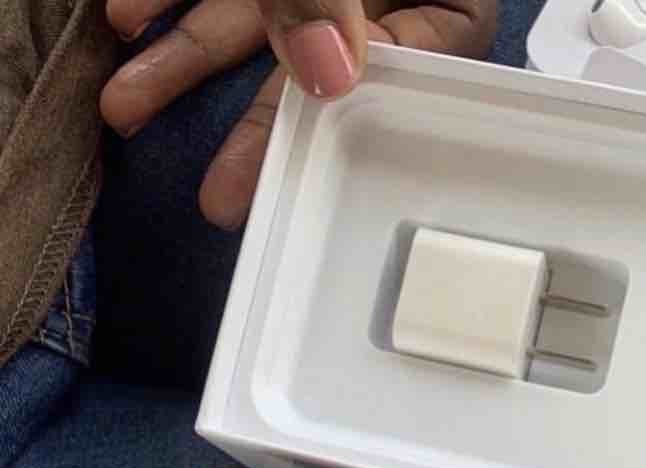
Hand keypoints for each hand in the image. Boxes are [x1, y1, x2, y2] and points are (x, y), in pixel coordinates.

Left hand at [100, 0, 496, 228]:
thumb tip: (325, 72)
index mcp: (447, 1)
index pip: (403, 87)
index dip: (344, 141)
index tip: (292, 188)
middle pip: (318, 77)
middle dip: (254, 131)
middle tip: (216, 199)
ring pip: (254, 23)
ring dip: (184, 64)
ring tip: (127, 105)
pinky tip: (129, 18)